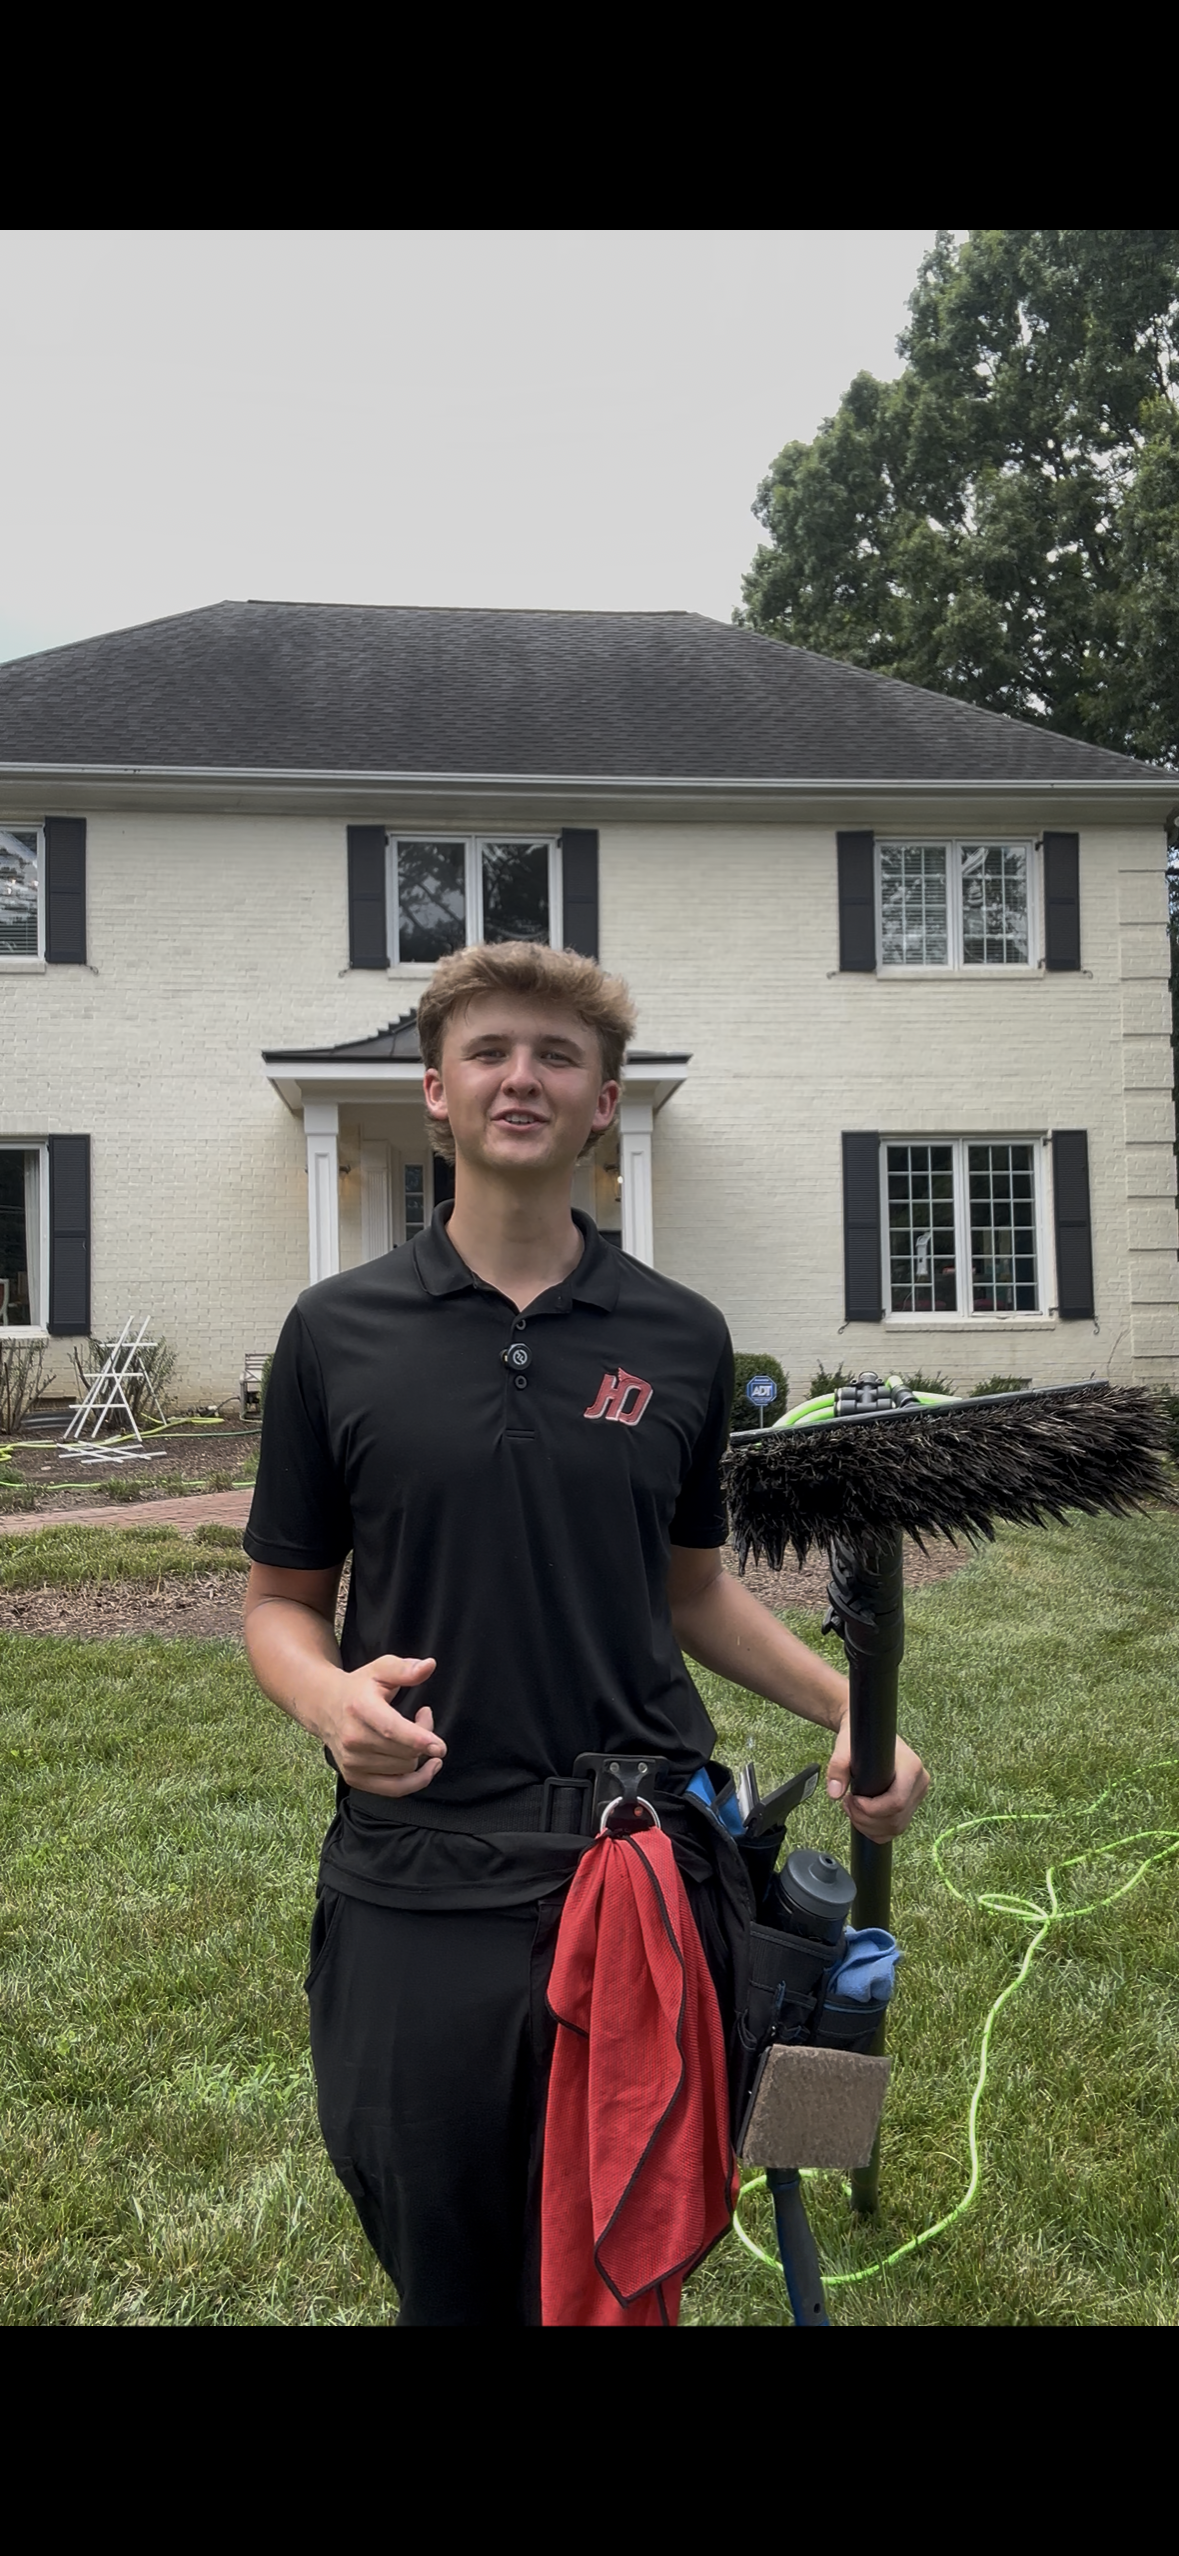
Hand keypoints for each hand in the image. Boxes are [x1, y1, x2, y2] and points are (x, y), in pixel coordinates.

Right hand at [320, 1654, 444, 1798]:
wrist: (325, 1707)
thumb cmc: (359, 1687)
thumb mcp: (380, 1669)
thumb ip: (405, 1669)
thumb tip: (429, 1665)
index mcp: (360, 1708)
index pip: (391, 1729)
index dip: (418, 1739)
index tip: (440, 1747)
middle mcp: (352, 1739)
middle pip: (404, 1752)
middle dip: (424, 1737)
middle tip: (422, 1717)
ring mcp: (352, 1762)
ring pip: (404, 1769)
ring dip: (417, 1754)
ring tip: (412, 1734)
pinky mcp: (354, 1778)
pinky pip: (395, 1789)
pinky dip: (415, 1781)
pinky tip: (425, 1767)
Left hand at [826, 1715, 928, 1840]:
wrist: (868, 1731)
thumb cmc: (859, 1736)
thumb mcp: (845, 1746)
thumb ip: (838, 1767)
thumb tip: (835, 1793)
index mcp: (911, 1767)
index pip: (897, 1802)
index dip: (872, 1809)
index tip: (852, 1799)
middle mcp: (920, 1782)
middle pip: (896, 1819)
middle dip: (866, 1819)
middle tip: (846, 1804)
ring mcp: (917, 1795)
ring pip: (896, 1827)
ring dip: (869, 1826)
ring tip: (852, 1808)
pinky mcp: (911, 1804)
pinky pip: (896, 1828)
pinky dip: (876, 1830)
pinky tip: (861, 1817)